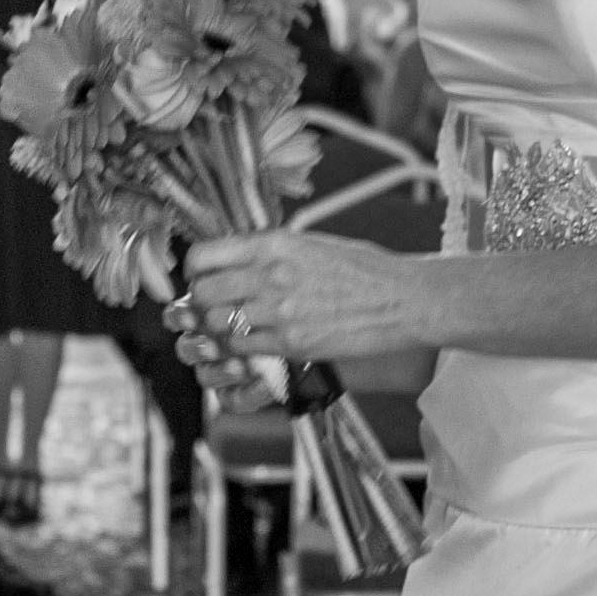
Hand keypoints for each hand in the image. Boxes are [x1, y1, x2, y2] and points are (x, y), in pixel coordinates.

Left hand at [180, 228, 415, 374]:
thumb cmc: (363, 269)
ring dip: (216, 330)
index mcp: (274, 244)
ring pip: (218, 326)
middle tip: (208, 308)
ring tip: (228, 329)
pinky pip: (244, 351)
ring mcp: (281, 312)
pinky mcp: (293, 344)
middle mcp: (271, 275)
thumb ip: (270, 251)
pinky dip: (240, 351)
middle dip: (199, 303)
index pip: (203, 256)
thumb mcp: (312, 244)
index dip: (193, 270)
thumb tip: (233, 260)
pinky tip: (250, 346)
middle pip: (203, 294)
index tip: (198, 277)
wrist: (403, 299)